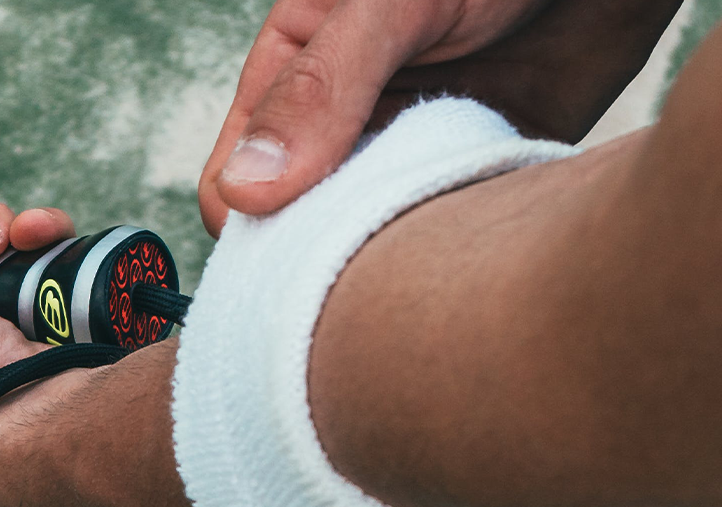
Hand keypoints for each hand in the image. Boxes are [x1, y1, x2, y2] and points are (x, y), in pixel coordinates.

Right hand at [198, 0, 682, 232]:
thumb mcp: (389, 2)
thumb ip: (321, 89)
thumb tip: (246, 190)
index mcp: (298, 68)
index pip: (237, 177)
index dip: (254, 229)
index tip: (292, 264)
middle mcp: (350, 116)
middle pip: (304, 223)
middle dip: (327, 255)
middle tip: (372, 266)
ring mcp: (417, 143)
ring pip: (377, 236)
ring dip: (397, 255)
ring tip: (433, 242)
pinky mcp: (484, 165)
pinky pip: (452, 229)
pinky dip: (460, 245)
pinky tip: (481, 235)